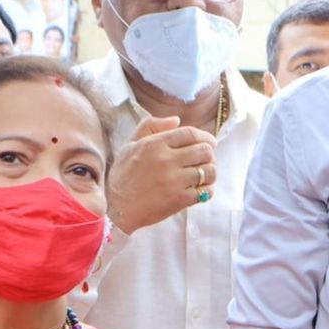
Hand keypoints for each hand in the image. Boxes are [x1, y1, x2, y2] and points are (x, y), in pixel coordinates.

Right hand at [105, 115, 216, 233]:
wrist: (117, 208)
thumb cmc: (123, 176)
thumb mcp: (130, 144)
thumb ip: (150, 126)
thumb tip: (176, 120)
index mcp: (155, 144)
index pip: (191, 133)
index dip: (205, 136)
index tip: (210, 142)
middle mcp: (167, 160)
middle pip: (204, 150)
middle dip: (210, 153)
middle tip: (207, 158)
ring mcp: (175, 181)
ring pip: (209, 171)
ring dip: (211, 171)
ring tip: (205, 174)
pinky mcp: (179, 199)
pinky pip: (205, 191)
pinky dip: (208, 189)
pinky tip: (201, 189)